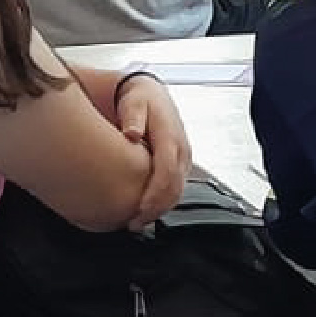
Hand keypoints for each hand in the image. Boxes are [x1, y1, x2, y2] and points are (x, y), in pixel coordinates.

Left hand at [116, 77, 191, 230]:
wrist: (151, 93)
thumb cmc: (140, 100)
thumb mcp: (134, 102)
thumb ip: (133, 117)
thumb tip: (132, 134)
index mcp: (170, 137)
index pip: (167, 172)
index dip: (155, 194)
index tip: (139, 209)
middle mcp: (181, 149)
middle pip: (175, 188)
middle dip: (157, 209)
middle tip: (135, 223)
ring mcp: (183, 157)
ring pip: (178, 190)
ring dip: (161, 209)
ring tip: (139, 221)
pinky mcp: (181, 162)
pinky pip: (177, 187)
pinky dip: (164, 202)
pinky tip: (148, 210)